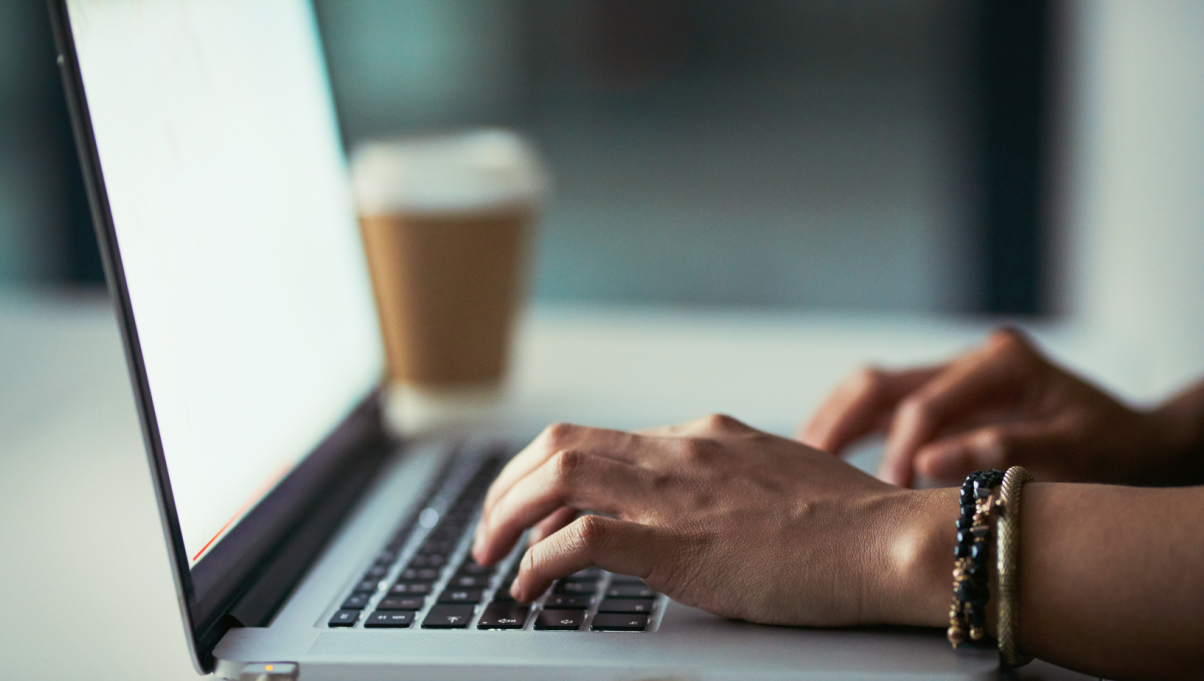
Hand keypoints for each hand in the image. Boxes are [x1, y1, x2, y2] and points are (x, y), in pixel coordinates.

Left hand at [471, 415, 944, 626]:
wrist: (890, 540)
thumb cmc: (851, 522)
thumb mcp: (779, 477)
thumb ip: (731, 481)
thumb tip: (703, 506)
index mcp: (704, 435)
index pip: (601, 440)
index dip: (551, 472)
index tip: (535, 505)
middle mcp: (680, 451)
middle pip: (559, 445)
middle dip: (509, 486)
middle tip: (489, 528)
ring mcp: (675, 494)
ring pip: (557, 476)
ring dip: (507, 514)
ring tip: (490, 554)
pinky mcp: (676, 544)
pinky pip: (581, 539)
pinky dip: (541, 560)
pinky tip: (531, 586)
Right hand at [799, 328, 1176, 486]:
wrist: (1130, 439)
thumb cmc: (1109, 447)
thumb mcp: (1072, 451)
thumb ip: (1001, 453)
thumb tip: (926, 466)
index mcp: (1001, 360)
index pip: (926, 405)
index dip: (899, 451)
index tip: (888, 495)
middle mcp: (968, 357)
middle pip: (881, 383)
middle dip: (841, 427)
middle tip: (811, 470)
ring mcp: (950, 371)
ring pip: (869, 387)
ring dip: (833, 423)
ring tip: (801, 463)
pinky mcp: (939, 392)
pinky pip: (879, 404)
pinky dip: (848, 427)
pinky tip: (822, 457)